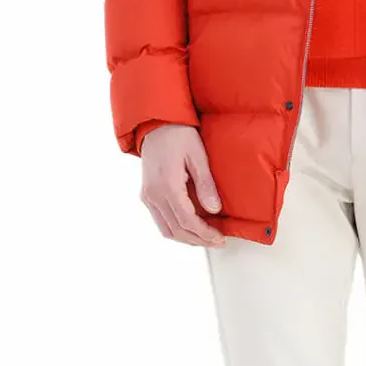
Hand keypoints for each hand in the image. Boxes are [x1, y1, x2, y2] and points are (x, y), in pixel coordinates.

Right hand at [139, 125, 225, 246]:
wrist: (156, 124)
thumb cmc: (178, 135)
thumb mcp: (198, 155)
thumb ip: (206, 184)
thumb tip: (214, 210)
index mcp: (167, 185)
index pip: (187, 220)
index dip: (204, 233)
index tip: (219, 237)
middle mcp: (153, 194)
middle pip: (176, 230)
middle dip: (198, 240)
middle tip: (217, 241)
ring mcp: (147, 196)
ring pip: (166, 230)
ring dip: (186, 239)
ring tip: (206, 239)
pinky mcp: (146, 195)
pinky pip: (160, 221)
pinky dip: (176, 230)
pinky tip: (190, 229)